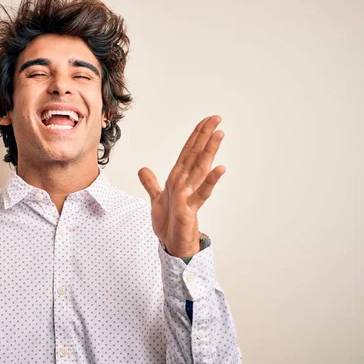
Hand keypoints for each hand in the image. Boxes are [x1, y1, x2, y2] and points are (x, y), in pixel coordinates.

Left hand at [139, 115, 225, 257]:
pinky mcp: (190, 209)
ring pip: (201, 169)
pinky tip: (220, 167)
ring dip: (210, 151)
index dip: (196, 135)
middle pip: (196, 155)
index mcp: (179, 179)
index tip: (207, 120)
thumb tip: (143, 169)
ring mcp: (190, 195)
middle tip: (217, 118)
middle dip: (205, 136)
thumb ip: (151, 183)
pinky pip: (201, 193)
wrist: (172, 245)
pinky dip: (210, 180)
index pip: (188, 152)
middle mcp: (187, 184)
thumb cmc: (169, 223)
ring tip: (219, 134)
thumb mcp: (156, 199)